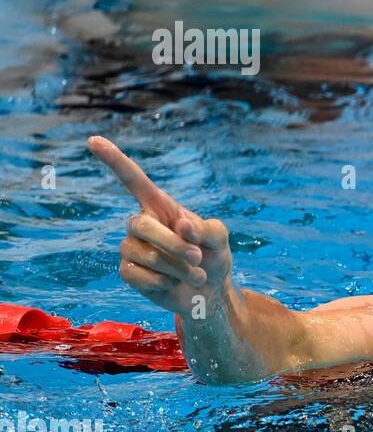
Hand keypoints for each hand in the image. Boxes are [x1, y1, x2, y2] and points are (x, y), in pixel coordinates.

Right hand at [88, 136, 232, 318]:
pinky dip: (164, 282)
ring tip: (196, 274)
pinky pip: (139, 275)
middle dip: (173, 244)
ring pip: (145, 254)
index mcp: (160, 207)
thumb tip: (182, 225)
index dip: (115, 160)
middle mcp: (141, 224)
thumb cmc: (213, 257)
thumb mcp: (219, 238)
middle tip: (198, 257)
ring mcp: (131, 248)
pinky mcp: (128, 272)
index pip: (134, 180)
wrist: (210, 291)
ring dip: (177, 267)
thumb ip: (207, 228)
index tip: (93, 140)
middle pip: (141, 225)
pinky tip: (173, 283)